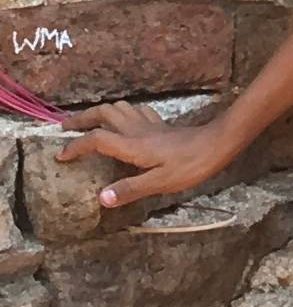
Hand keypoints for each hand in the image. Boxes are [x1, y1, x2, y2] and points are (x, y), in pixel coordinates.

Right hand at [54, 103, 236, 208]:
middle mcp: (135, 130)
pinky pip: (137, 111)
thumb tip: (102, 198)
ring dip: (100, 111)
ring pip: (118, 108)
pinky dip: (124, 112)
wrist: (218, 144)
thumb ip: (130, 189)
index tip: (61, 156)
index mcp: (130, 145)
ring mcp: (149, 124)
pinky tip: (126, 119)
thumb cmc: (190, 165)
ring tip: (90, 121)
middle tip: (65, 127)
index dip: (75, 146)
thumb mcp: (160, 182)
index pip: (95, 140)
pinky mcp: (161, 125)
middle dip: (81, 119)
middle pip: (102, 114)